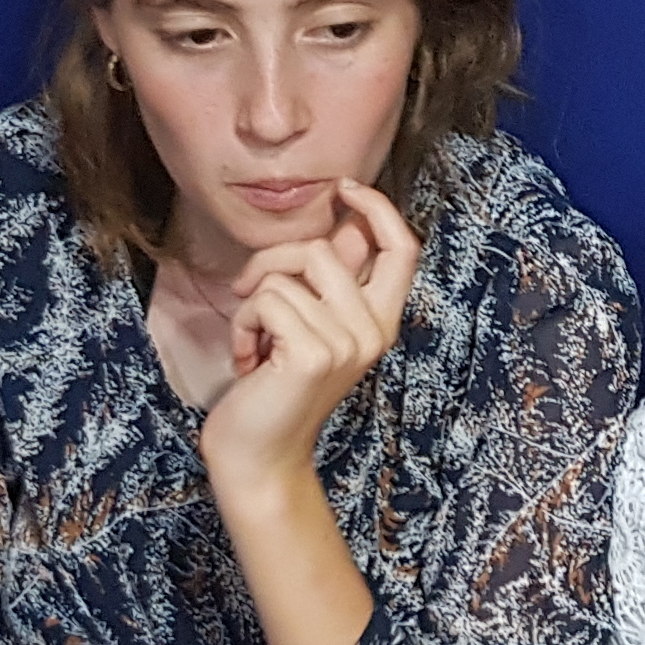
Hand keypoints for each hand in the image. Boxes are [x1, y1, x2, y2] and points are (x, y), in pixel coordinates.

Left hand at [199, 182, 417, 491]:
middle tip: (250, 295)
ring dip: (251, 302)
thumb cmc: (274, 389)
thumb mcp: (309, 329)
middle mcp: (373, 332)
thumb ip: (326, 284)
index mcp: (380, 323)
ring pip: (287, 273)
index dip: (378, 208)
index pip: (403, 248)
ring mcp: (347, 343)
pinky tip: (248, 362)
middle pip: (326, 248)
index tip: (344, 188)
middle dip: (273, 260)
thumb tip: (337, 224)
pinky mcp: (314, 354)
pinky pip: (265, 299)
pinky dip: (241, 325)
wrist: (258, 456)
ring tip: (254, 342)